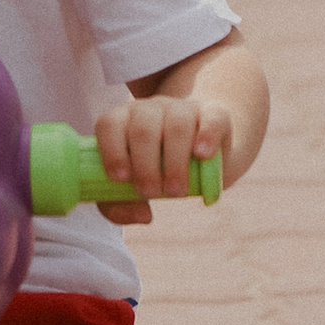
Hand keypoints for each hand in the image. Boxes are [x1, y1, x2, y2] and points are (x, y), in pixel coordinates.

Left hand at [89, 89, 230, 226]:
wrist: (201, 157)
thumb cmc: (156, 172)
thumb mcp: (133, 189)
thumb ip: (121, 207)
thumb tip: (142, 216)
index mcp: (123, 120)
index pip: (109, 124)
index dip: (112, 151)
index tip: (121, 179)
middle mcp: (151, 109)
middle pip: (143, 128)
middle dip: (145, 166)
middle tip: (152, 193)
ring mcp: (183, 108)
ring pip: (176, 125)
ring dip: (174, 163)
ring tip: (176, 191)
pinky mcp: (215, 114)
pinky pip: (211, 119)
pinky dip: (206, 137)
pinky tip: (202, 156)